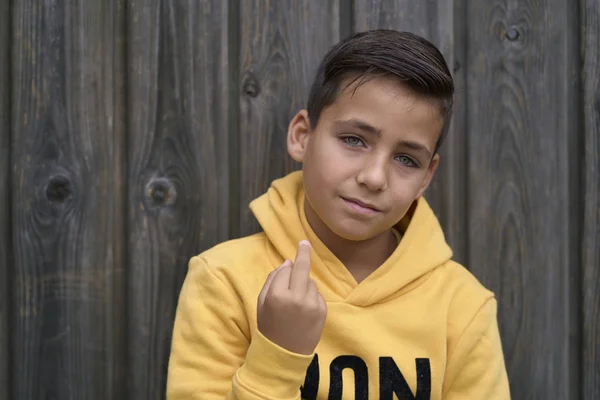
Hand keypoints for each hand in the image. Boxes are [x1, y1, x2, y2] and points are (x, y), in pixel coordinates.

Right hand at [257, 240, 326, 354]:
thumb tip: (288, 262)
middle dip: (304, 253)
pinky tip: (304, 311)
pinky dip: (311, 297)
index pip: (286, 269)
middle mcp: (295, 297)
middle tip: (305, 243)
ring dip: (304, 285)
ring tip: (295, 303)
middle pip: (302, 268)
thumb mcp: (262, 302)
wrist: (284, 354)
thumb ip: (273, 279)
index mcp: (277, 294)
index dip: (287, 267)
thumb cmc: (269, 326)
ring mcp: (311, 304)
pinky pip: (317, 294)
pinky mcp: (322, 311)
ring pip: (310, 282)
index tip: (294, 254)